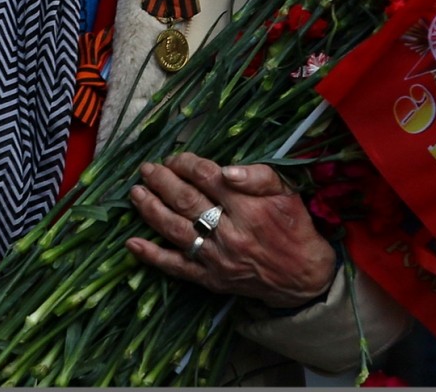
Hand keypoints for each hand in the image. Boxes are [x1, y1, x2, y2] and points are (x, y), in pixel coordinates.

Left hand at [126, 152, 336, 309]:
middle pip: (186, 201)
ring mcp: (217, 258)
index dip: (187, 164)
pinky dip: (152, 255)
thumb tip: (227, 169)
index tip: (176, 157)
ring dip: (151, 209)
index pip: (208, 178)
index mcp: (249, 208)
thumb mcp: (287, 192)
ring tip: (135, 193)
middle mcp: (230, 233)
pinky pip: (176, 266)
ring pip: (175, 230)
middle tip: (147, 169)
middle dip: (162, 181)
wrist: (303, 276)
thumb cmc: (294, 227)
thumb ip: (259, 176)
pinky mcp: (210, 279)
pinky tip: (132, 243)